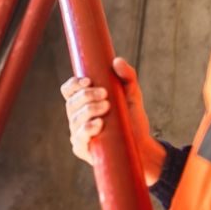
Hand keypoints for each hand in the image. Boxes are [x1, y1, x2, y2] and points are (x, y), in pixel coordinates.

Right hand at [60, 57, 164, 184]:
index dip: (74, 84)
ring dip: (89, 110)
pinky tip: (99, 125)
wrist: (142, 146)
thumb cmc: (132, 119)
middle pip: (71, 103)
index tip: (88, 81)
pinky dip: (87, 130)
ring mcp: (78, 132)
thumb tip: (117, 61)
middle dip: (87, 96)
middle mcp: (77, 116)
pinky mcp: (83, 148)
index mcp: (83, 102)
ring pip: (75, 118)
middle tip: (105, 95)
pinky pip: (79, 138)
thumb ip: (127, 76)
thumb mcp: (132, 95)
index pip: (68, 90)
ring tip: (107, 107)